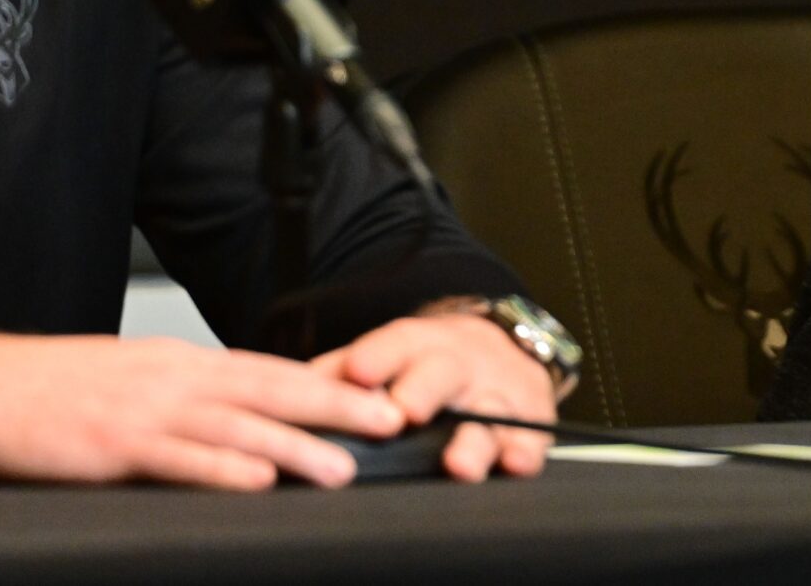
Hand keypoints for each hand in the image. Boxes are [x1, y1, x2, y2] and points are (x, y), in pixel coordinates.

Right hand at [0, 332, 408, 488]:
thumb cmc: (48, 391)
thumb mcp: (129, 381)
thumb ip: (180, 400)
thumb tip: (231, 423)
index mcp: (179, 364)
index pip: (268, 371)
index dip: (327, 384)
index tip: (375, 395)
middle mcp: (173, 379)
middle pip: (271, 389)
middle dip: (336, 405)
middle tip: (390, 420)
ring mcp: (145, 411)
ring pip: (237, 426)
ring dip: (294, 446)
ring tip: (342, 466)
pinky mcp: (113, 446)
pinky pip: (179, 458)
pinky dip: (222, 469)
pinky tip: (257, 482)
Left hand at [313, 313, 557, 481]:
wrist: (500, 348)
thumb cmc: (426, 365)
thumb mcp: (387, 356)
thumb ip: (337, 376)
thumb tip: (280, 399)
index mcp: (417, 346)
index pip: (393, 345)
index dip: (376, 357)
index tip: (358, 372)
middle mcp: (458, 366)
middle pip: (442, 374)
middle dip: (424, 390)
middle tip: (405, 411)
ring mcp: (496, 393)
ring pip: (487, 414)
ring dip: (473, 440)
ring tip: (458, 464)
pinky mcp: (529, 421)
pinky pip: (530, 438)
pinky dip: (524, 452)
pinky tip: (516, 464)